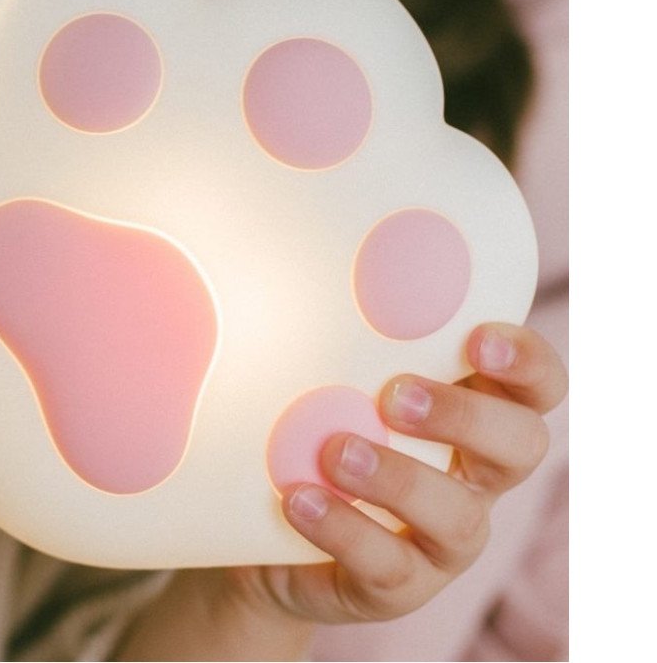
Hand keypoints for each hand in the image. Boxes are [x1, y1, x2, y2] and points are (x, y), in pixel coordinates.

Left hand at [115, 322, 566, 659]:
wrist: (259, 523)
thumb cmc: (307, 419)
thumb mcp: (325, 366)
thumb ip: (338, 318)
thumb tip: (295, 209)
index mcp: (470, 407)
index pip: (536, 383)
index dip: (526, 359)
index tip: (478, 335)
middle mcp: (473, 472)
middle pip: (522, 447)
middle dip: (466, 417)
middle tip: (394, 391)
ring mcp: (440, 538)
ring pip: (460, 518)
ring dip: (400, 478)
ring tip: (332, 448)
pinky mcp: (395, 585)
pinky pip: (389, 568)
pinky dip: (345, 530)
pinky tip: (297, 497)